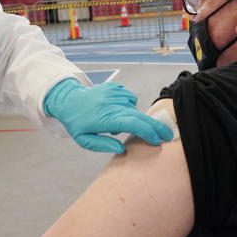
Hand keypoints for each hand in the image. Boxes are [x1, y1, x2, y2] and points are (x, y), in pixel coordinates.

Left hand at [44, 79, 173, 153]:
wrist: (68, 100)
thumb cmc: (77, 123)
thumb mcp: (85, 140)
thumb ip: (104, 146)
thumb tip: (121, 149)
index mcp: (107, 118)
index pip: (135, 124)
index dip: (149, 133)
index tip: (157, 141)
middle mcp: (113, 104)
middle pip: (141, 116)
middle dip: (156, 127)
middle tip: (167, 136)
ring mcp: (115, 93)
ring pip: (134, 108)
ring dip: (132, 117)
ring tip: (118, 122)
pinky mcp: (115, 87)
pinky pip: (130, 98)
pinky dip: (128, 105)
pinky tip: (117, 109)